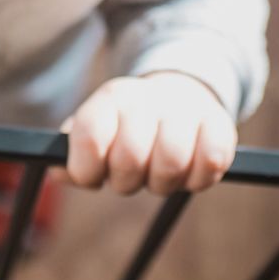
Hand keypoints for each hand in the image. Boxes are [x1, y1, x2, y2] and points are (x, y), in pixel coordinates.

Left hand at [63, 73, 236, 194]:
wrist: (178, 97)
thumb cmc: (126, 127)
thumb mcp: (95, 131)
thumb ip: (72, 153)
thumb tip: (57, 172)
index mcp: (111, 97)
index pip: (89, 137)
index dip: (86, 170)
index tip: (93, 176)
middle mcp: (147, 97)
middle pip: (129, 159)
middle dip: (126, 180)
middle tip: (131, 175)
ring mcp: (186, 108)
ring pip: (170, 163)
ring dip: (161, 182)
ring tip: (158, 173)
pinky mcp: (221, 126)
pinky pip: (211, 163)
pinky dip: (196, 179)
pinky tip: (188, 171)